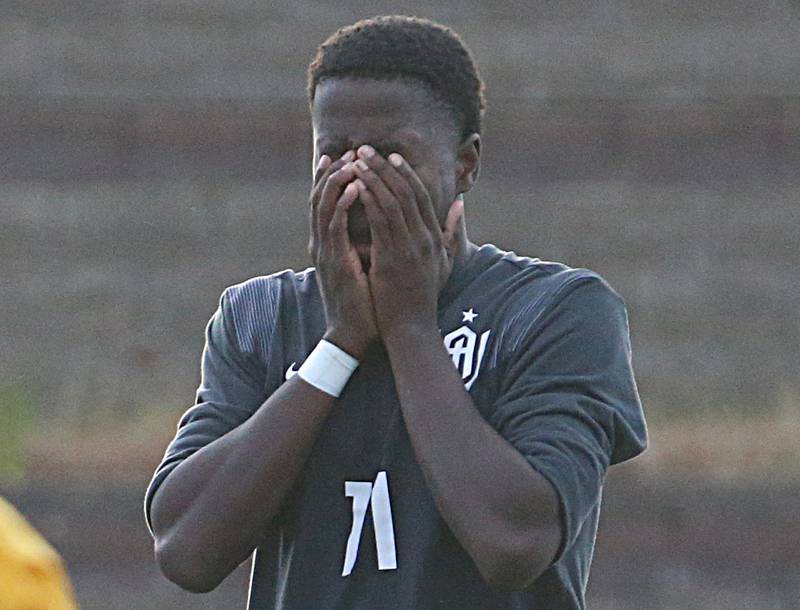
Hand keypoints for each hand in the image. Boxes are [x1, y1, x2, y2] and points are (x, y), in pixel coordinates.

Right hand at [308, 151, 378, 357]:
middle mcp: (323, 243)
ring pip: (324, 205)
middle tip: (352, 150)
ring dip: (338, 180)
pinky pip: (334, 226)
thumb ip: (375, 241)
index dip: (337, 177)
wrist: (355, 333)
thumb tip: (389, 222)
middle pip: (321, 196)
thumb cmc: (367, 301)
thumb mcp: (370, 265)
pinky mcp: (333, 261)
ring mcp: (325, 251)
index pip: (329, 201)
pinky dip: (342, 205)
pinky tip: (354, 188)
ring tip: (353, 161)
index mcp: (331, 243)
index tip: (352, 156)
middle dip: (335, 171)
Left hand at [352, 145, 462, 339]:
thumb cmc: (423, 299)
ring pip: (391, 201)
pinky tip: (357, 184)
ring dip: (373, 176)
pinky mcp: (392, 256)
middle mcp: (424, 237)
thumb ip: (452, 234)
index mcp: (434, 238)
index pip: (421, 196)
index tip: (391, 156)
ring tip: (357, 159)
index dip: (406, 173)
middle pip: (405, 191)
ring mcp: (409, 246)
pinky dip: (369, 198)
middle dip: (385, 167)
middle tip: (367, 148)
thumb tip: (460, 205)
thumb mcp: (444, 264)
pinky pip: (380, 219)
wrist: (412, 328)